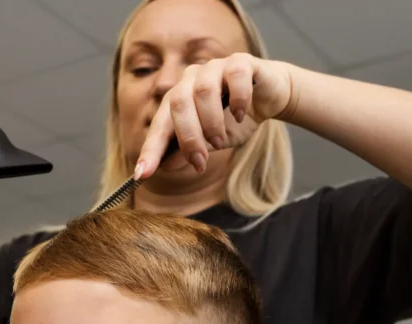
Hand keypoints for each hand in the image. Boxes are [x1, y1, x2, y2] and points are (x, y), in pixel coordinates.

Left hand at [134, 55, 295, 179]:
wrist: (269, 97)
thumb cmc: (235, 119)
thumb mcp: (210, 141)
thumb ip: (189, 150)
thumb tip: (164, 167)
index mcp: (178, 99)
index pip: (159, 125)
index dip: (151, 150)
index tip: (143, 173)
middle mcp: (191, 79)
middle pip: (179, 103)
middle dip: (188, 137)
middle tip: (199, 162)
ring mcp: (215, 68)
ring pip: (204, 91)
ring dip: (212, 123)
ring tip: (220, 142)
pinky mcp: (241, 62)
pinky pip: (235, 77)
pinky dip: (238, 100)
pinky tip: (241, 115)